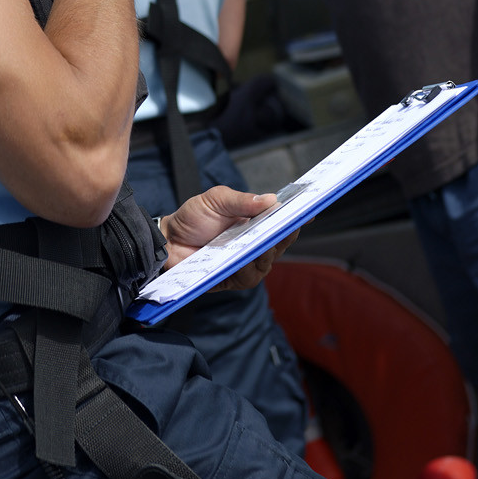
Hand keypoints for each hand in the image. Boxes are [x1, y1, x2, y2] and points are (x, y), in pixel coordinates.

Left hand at [161, 187, 297, 292]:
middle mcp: (253, 244)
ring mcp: (244, 263)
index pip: (281, 222)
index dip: (297, 218)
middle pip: (280, 243)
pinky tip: (245, 258)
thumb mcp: (217, 199)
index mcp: (254, 223)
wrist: (167, 240)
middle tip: (287, 225)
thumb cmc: (193, 218)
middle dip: (285, 234)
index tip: (310, 211)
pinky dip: (248, 267)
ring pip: (267, 261)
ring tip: (264, 241)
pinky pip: (248, 276)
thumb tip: (271, 200)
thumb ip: (241, 200)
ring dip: (266, 252)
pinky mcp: (232, 279)